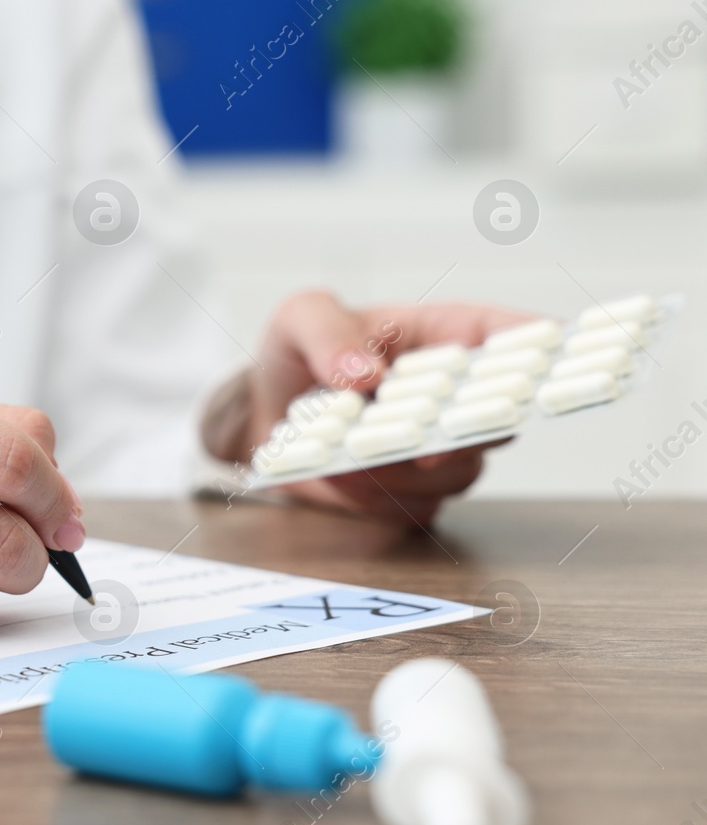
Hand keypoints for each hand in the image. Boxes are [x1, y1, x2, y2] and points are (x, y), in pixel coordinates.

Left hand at [209, 290, 531, 524]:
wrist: (266, 416)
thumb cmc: (298, 353)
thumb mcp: (300, 319)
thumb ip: (328, 334)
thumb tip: (365, 374)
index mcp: (449, 335)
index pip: (518, 337)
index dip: (549, 347)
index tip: (558, 355)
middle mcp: (459, 394)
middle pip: (505, 416)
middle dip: (474, 428)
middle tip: (435, 438)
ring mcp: (444, 447)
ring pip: (461, 469)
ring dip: (402, 467)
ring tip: (347, 450)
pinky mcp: (416, 492)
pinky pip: (418, 504)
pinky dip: (375, 494)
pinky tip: (338, 472)